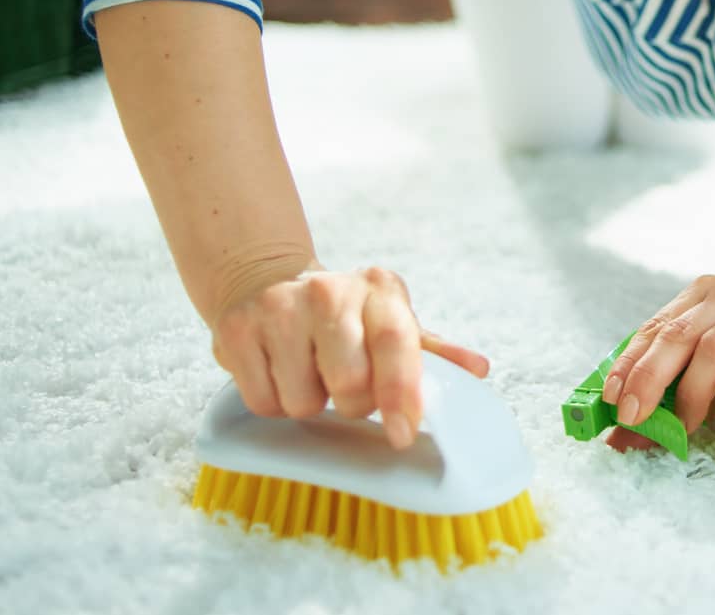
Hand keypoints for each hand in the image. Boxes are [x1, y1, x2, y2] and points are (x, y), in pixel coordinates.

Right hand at [209, 264, 489, 449]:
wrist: (265, 281)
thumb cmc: (345, 315)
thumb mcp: (391, 321)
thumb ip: (433, 352)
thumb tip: (478, 371)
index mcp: (379, 290)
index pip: (397, 343)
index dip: (402, 392)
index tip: (403, 433)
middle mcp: (329, 292)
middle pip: (350, 384)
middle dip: (353, 402)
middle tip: (346, 384)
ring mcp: (279, 308)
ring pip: (303, 401)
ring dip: (310, 402)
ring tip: (309, 372)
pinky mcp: (236, 331)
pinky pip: (263, 402)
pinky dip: (273, 402)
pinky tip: (279, 371)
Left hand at [600, 274, 714, 446]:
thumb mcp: (706, 379)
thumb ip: (667, 398)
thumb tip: (618, 439)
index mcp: (705, 293)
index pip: (658, 326)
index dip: (632, 363)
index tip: (614, 399)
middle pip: (683, 333)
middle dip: (652, 379)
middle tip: (636, 418)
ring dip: (696, 388)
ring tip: (686, 423)